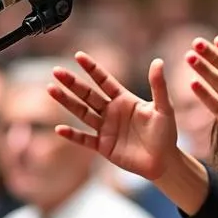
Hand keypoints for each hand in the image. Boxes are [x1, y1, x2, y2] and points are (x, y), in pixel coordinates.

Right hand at [48, 52, 179, 181]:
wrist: (164, 161)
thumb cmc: (166, 133)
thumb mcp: (164, 107)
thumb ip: (158, 86)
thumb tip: (158, 61)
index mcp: (124, 99)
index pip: (104, 80)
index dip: (92, 68)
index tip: (78, 55)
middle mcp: (111, 111)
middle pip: (88, 94)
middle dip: (72, 83)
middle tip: (56, 71)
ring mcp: (105, 129)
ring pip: (82, 112)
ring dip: (67, 102)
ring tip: (51, 89)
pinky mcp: (103, 146)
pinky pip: (84, 139)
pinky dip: (72, 135)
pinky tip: (60, 129)